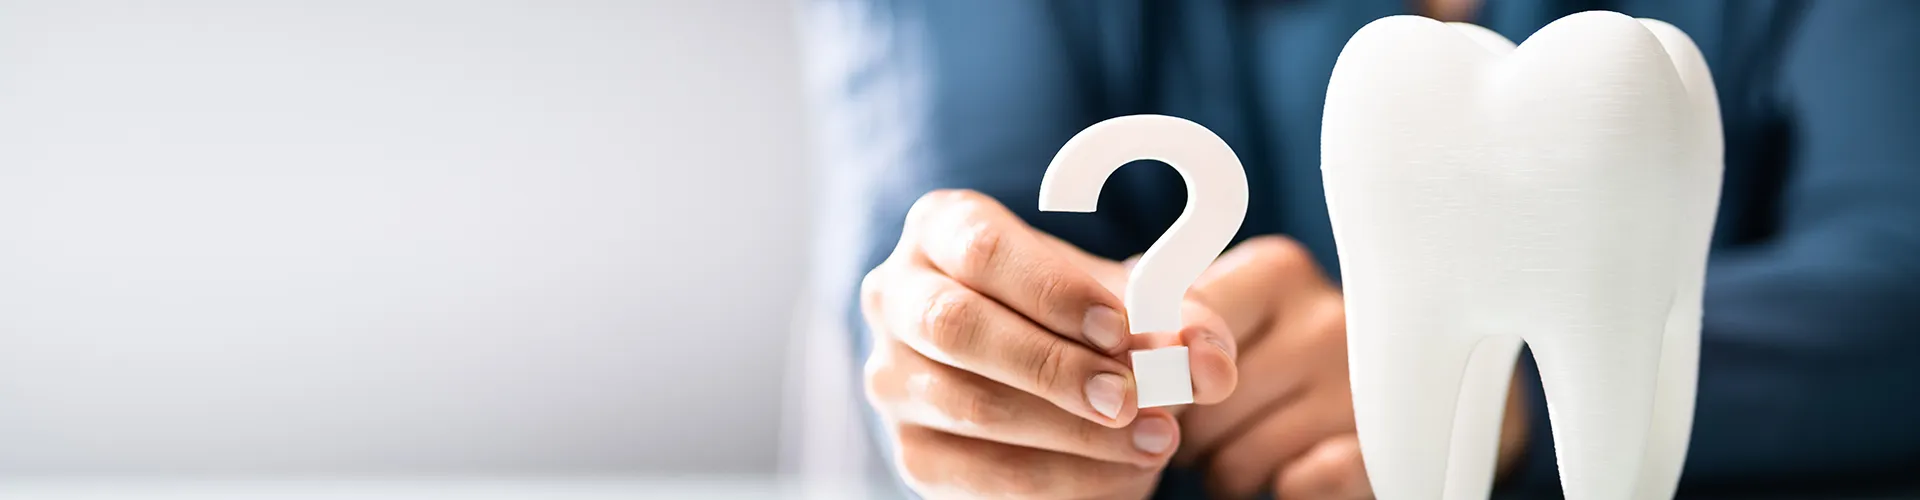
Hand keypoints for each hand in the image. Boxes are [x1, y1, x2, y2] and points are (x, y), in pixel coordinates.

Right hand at [859, 190, 1239, 498]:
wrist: (1042, 372)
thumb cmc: (1082, 318)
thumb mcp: (1130, 300)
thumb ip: (1179, 321)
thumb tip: (1212, 364)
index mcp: (941, 230)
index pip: (983, 249)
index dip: (1053, 292)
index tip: (1122, 330)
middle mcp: (897, 297)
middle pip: (959, 327)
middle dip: (1054, 367)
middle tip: (1134, 397)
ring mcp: (893, 378)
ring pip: (971, 407)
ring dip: (1072, 431)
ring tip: (1155, 439)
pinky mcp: (912, 451)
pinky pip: (980, 476)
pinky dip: (1062, 480)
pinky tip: (1124, 473)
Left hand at [1172, 236, 1531, 498]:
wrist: (1416, 380)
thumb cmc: (1292, 340)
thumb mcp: (1238, 306)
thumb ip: (1171, 313)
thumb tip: (1112, 345)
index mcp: (1277, 272)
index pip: (1172, 337)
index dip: (1153, 379)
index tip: (1154, 390)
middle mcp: (1327, 319)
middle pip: (1197, 411)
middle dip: (1192, 430)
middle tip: (1221, 419)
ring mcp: (1362, 387)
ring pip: (1232, 463)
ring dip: (1228, 468)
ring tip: (1257, 440)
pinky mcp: (1382, 450)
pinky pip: (1293, 489)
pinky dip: (1280, 488)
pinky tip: (1295, 464)